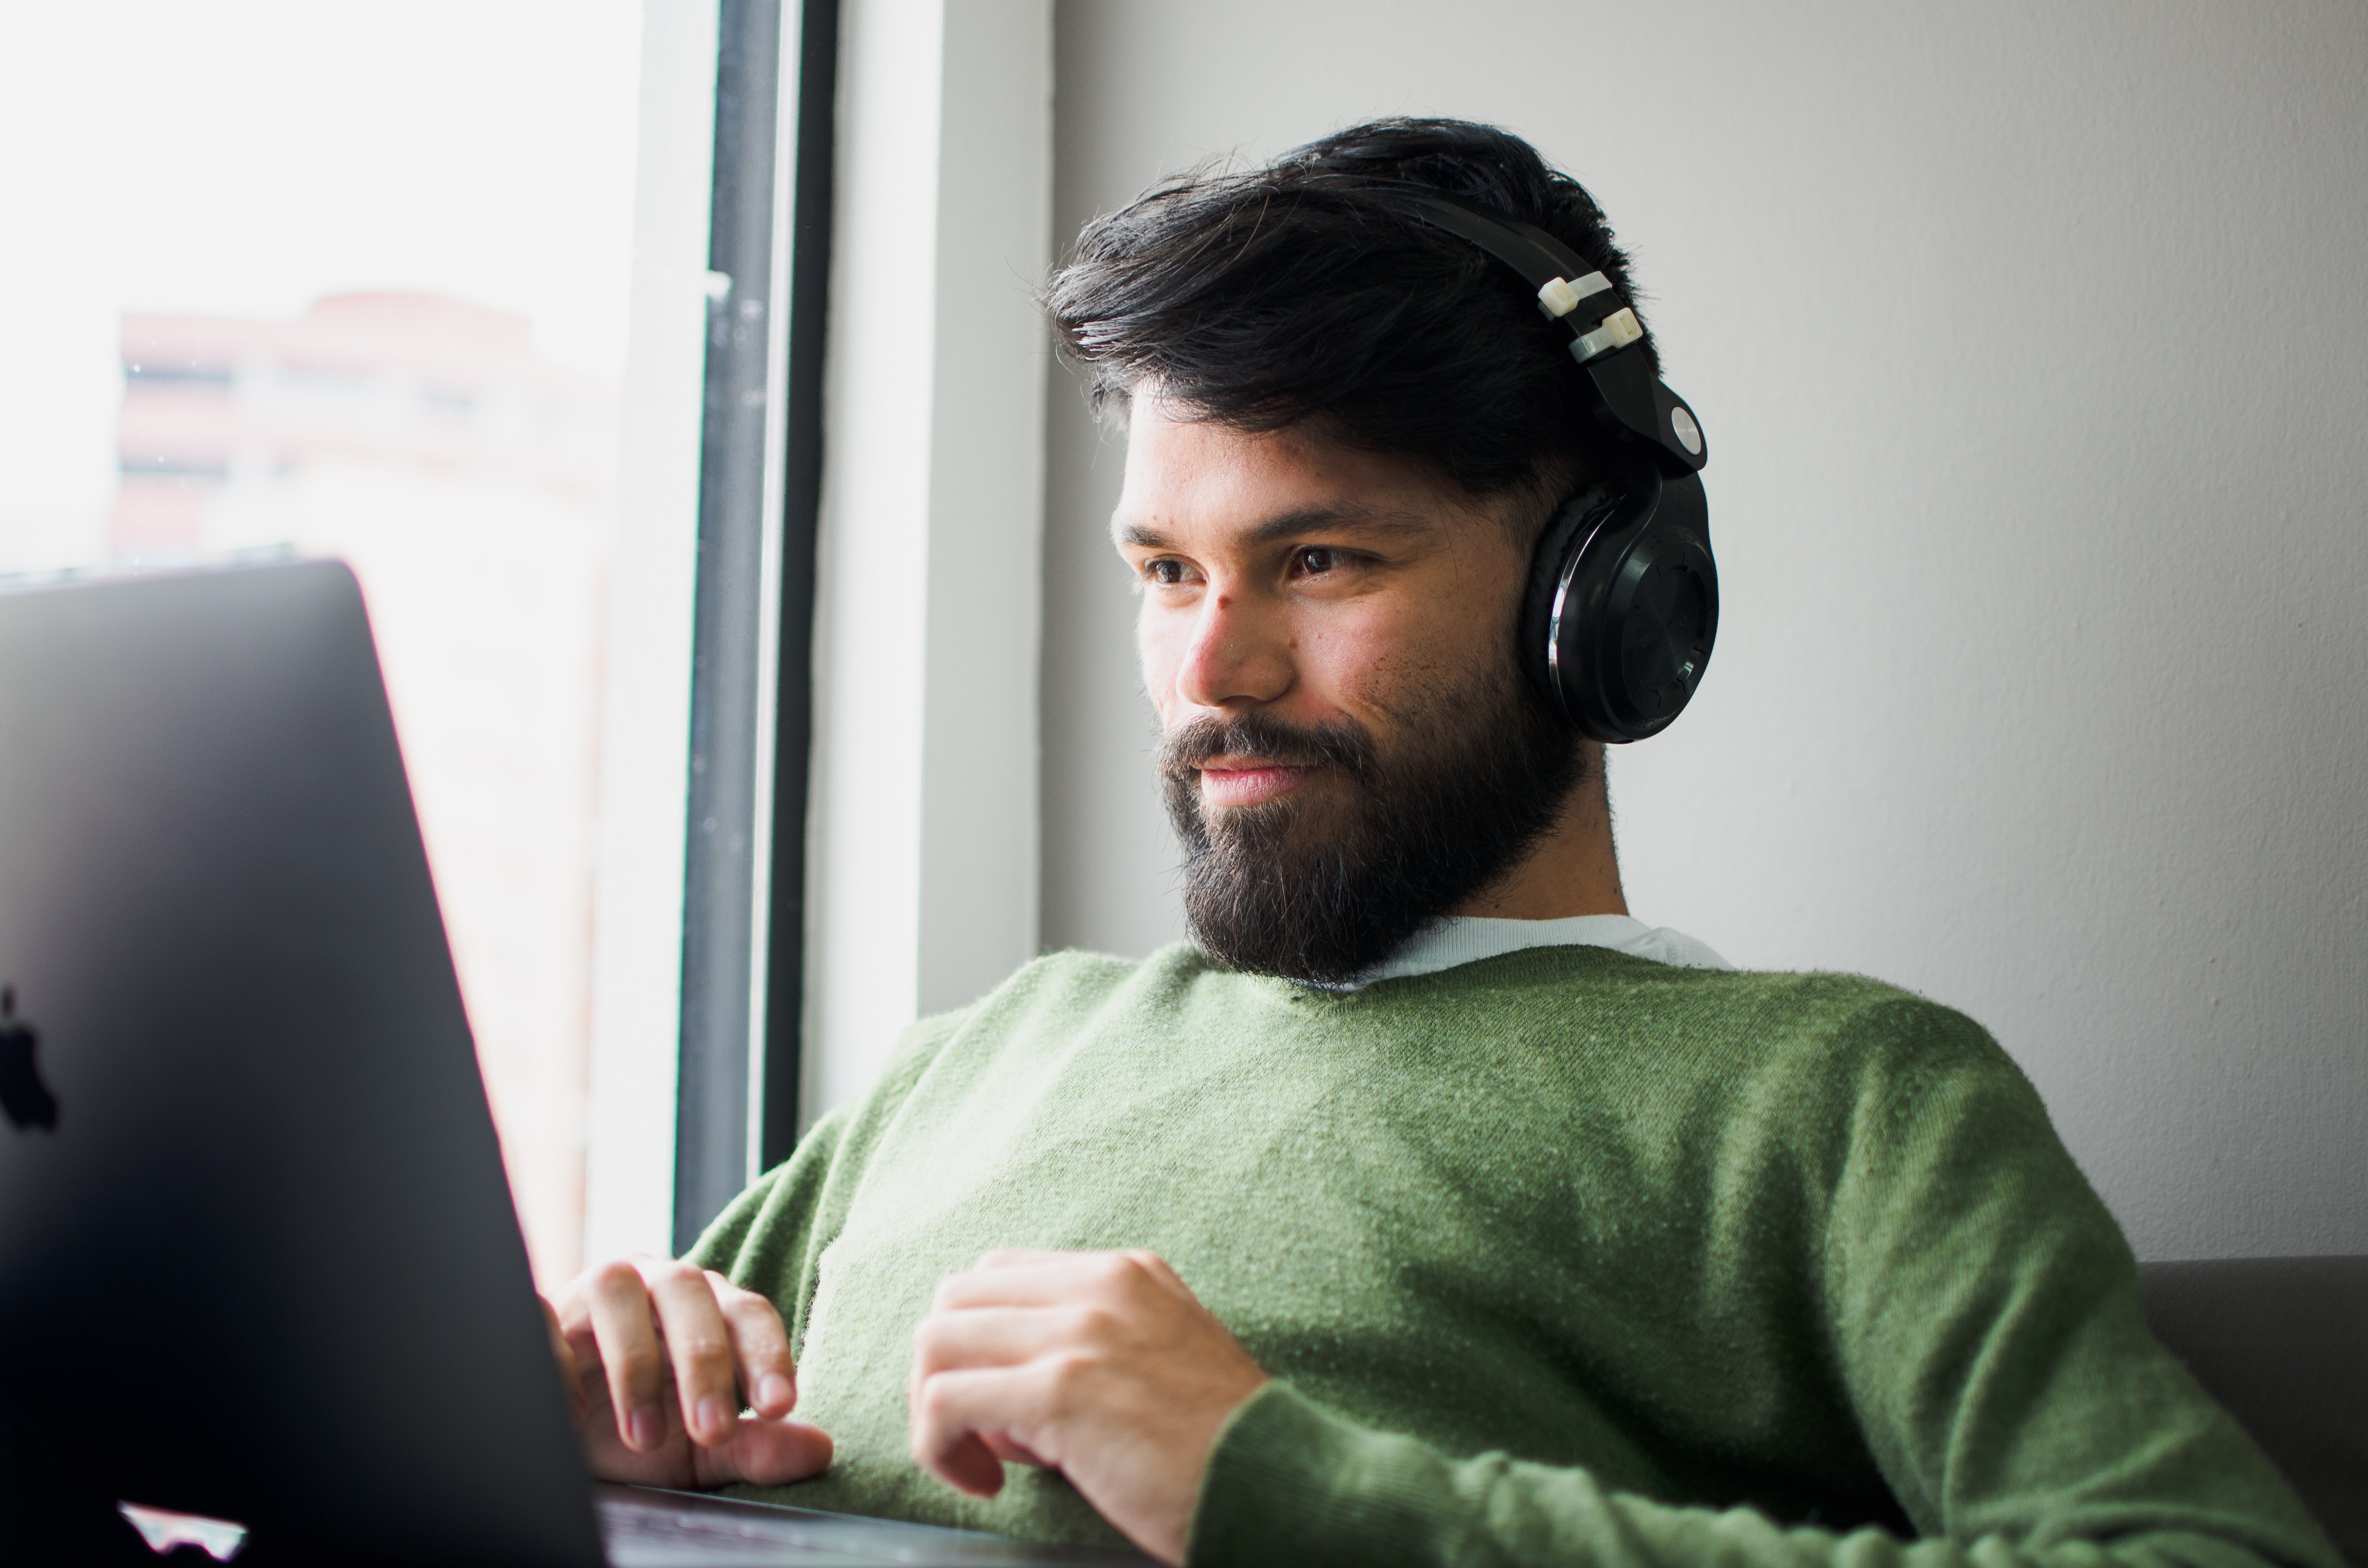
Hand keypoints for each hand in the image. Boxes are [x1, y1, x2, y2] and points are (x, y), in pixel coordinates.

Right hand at [545, 1255, 832, 1488]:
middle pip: (689, 1293)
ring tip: (644, 1438)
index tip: (779, 1408)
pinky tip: (574, 1417)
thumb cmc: (638, 1429)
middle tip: (712, 1431)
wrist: (558, 1434)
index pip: (747, 1312)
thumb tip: (822, 1450)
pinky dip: (560, 1363)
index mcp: (706, 1307)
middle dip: (705, 1363)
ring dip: (636, 1364)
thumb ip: (755, 1447)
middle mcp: (654, 1284)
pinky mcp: (539, 1312)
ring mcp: (593, 1290)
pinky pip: (545, 1317)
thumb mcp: (697, 1451)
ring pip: (619, 1290)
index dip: (767, 1355)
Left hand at [908, 1250, 1268, 1564]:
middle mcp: (1098, 1287)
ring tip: (983, 1462)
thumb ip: (1094, 1347)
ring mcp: (1077, 1334)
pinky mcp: (1059, 1391)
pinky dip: (939, 1447)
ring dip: (935, 1411)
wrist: (1278, 1484)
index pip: (999, 1275)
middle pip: (955, 1299)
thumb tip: (1004, 1397)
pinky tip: (985, 1484)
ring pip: (935, 1343)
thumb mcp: (1164, 1357)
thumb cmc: (1220, 1445)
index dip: (981, 1342)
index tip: (1004, 1406)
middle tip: (980, 1434)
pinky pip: (943, 1401)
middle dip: (945, 1370)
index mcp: (1125, 1273)